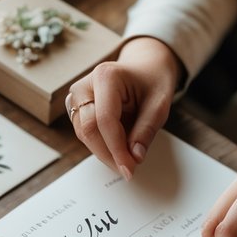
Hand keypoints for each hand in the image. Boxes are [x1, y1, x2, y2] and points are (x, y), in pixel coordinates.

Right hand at [67, 38, 181, 179]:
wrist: (144, 67)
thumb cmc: (152, 81)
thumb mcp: (159, 104)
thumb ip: (146, 130)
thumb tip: (134, 157)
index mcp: (105, 76)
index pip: (104, 120)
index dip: (116, 148)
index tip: (129, 168)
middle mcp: (84, 85)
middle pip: (88, 128)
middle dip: (108, 154)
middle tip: (129, 170)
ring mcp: (77, 96)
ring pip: (83, 134)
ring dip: (104, 152)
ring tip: (127, 158)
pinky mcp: (76, 108)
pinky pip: (84, 133)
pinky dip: (100, 145)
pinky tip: (118, 149)